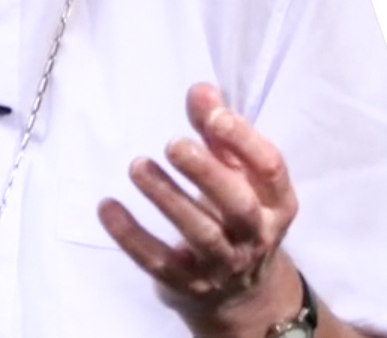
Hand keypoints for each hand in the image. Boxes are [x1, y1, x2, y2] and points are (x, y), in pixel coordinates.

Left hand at [98, 83, 304, 337]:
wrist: (241, 295)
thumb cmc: (237, 214)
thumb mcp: (238, 175)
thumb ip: (218, 132)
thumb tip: (200, 91)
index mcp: (278, 203)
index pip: (270, 168)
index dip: (243, 140)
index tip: (213, 116)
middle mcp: (256, 236)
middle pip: (237, 205)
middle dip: (206, 173)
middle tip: (173, 144)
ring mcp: (223, 265)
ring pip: (198, 233)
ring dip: (167, 198)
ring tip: (138, 166)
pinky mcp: (188, 284)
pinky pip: (158, 260)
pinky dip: (131, 235)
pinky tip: (108, 207)